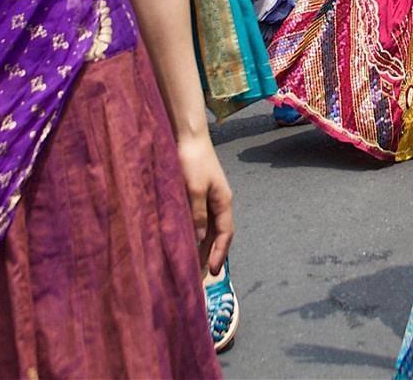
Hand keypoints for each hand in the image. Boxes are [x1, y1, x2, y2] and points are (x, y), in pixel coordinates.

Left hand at [176, 134, 234, 274]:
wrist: (188, 137)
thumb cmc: (193, 161)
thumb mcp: (195, 189)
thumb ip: (198, 215)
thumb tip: (200, 239)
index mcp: (223, 201)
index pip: (225, 234)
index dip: (219, 253)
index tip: (212, 272)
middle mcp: (219, 202)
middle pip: (218, 234)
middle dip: (211, 254)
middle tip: (201, 275)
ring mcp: (209, 198)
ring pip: (209, 228)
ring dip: (203, 246)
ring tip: (193, 264)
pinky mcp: (198, 193)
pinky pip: (200, 219)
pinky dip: (196, 233)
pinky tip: (186, 241)